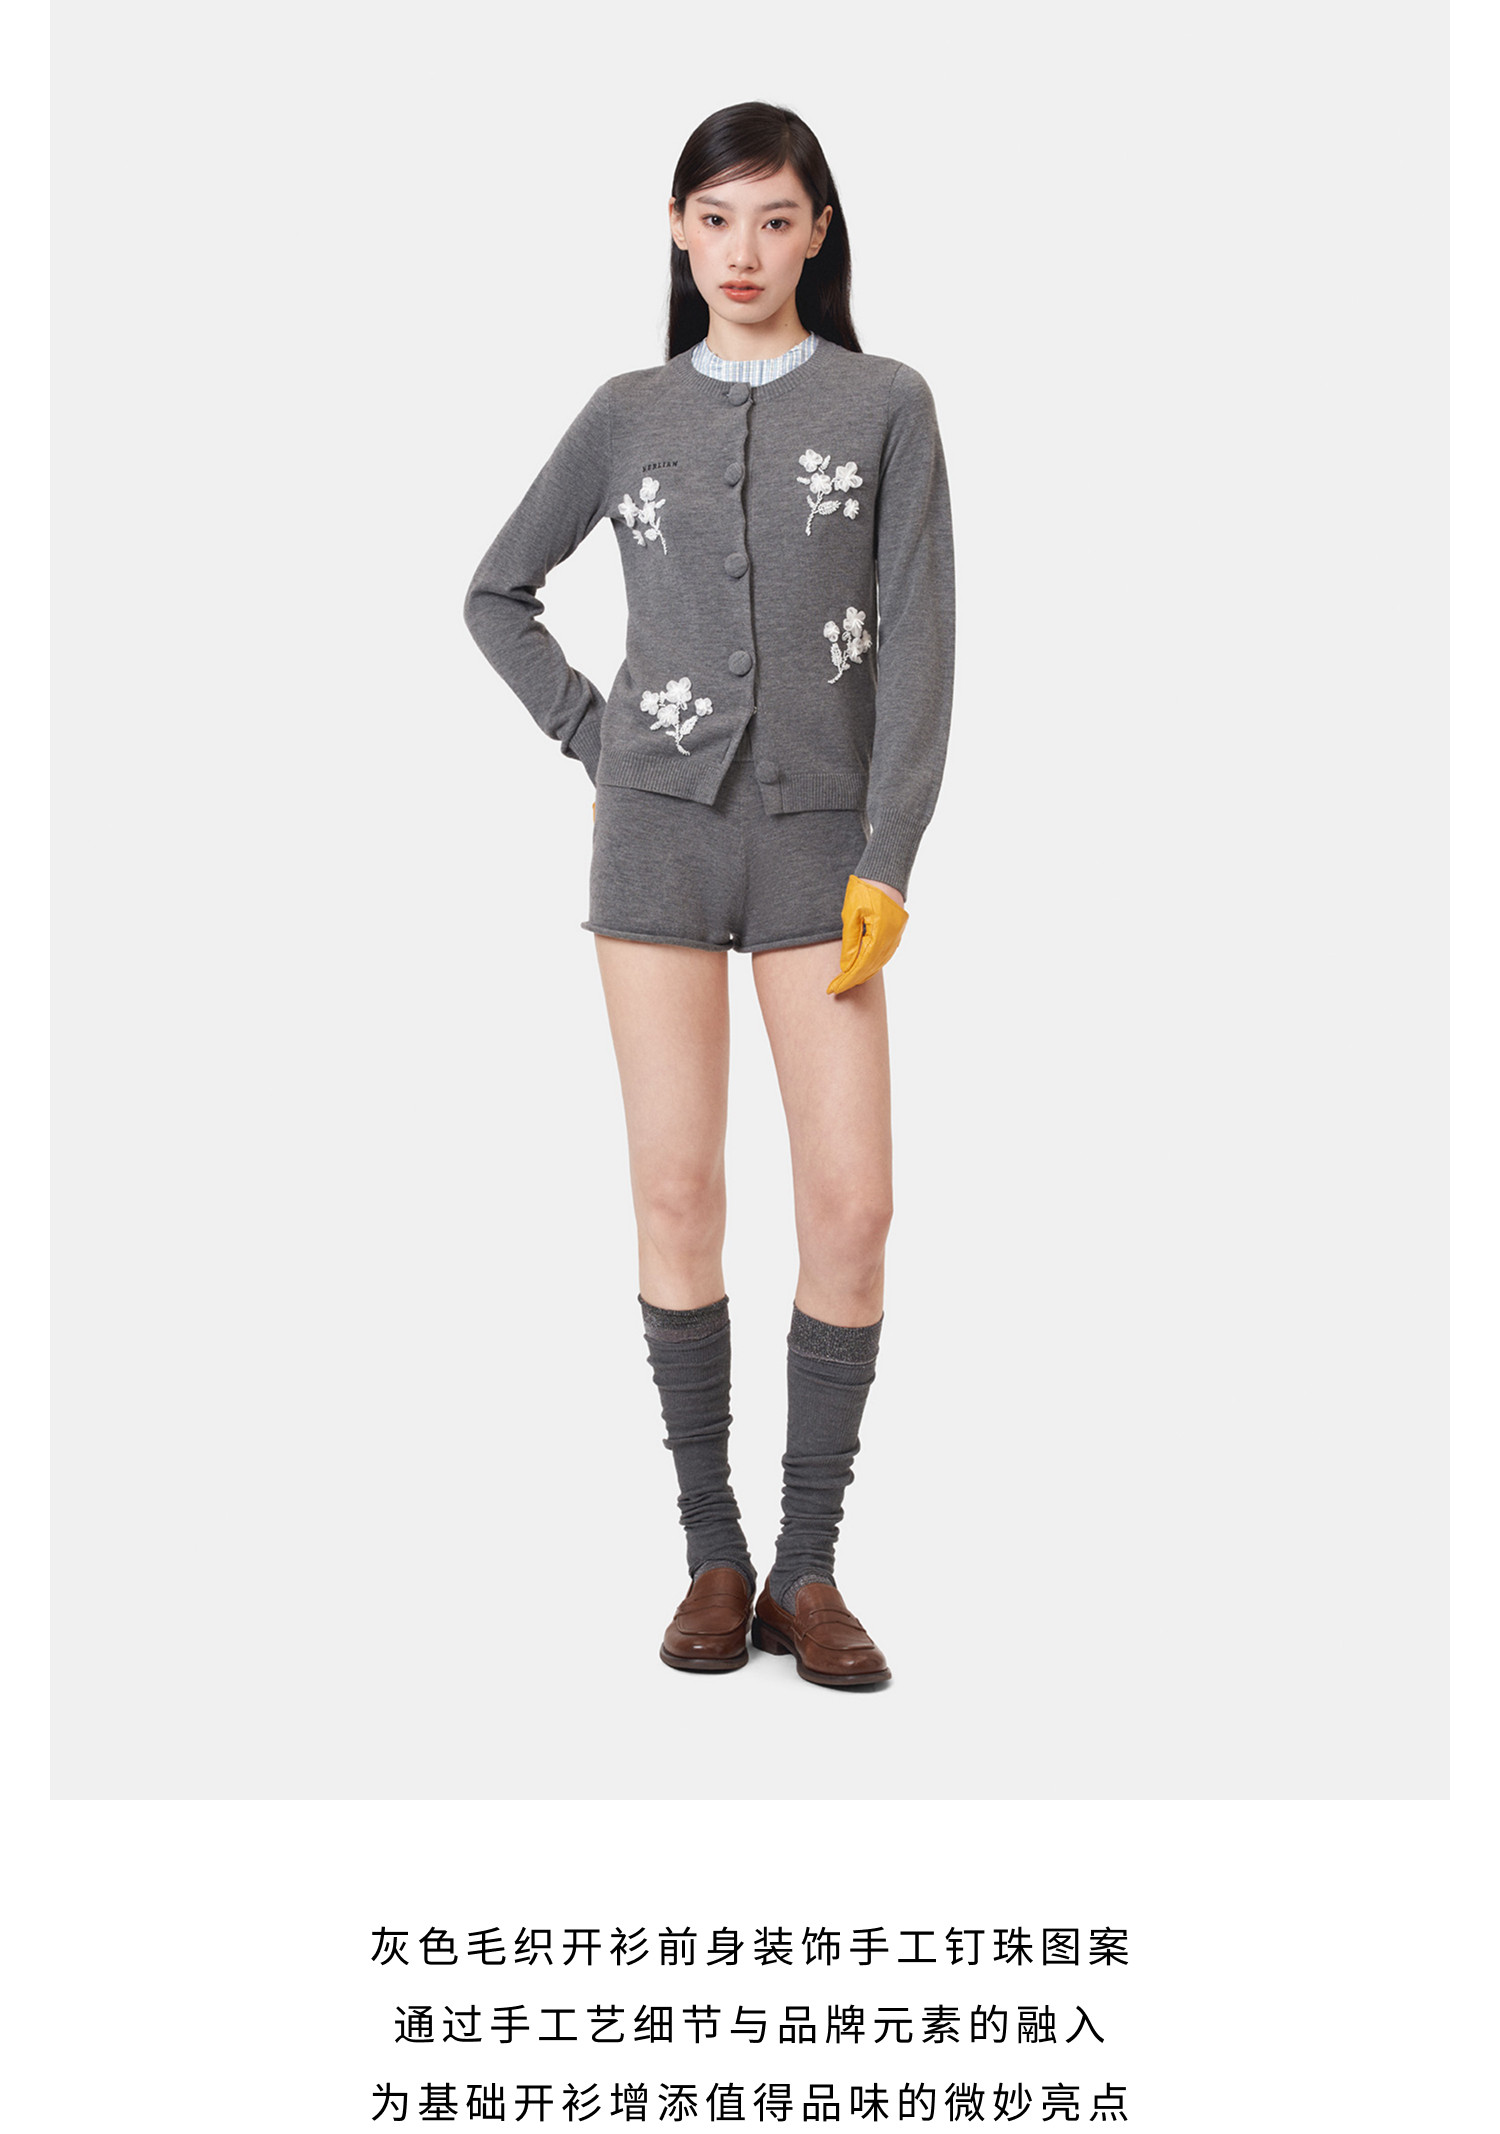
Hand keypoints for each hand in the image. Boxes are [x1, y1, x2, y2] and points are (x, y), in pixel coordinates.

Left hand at [827, 875, 907, 994]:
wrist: (885, 873)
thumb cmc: (865, 889)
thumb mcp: (852, 913)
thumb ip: (850, 941)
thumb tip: (846, 966)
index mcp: (880, 933)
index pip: (861, 964)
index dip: (847, 979)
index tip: (833, 988)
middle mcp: (891, 938)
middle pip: (871, 967)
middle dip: (853, 980)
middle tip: (836, 989)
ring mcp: (896, 936)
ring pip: (879, 963)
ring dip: (863, 974)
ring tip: (846, 982)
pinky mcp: (896, 932)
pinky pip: (884, 954)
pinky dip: (872, 964)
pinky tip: (863, 969)